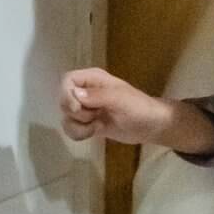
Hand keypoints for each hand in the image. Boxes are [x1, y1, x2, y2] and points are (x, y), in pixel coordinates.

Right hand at [61, 69, 186, 148]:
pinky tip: (95, 132)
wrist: (151, 126)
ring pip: (66, 117)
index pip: (67, 80)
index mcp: (92, 79)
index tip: (76, 109)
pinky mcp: (87, 123)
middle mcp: (85, 91)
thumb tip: (74, 94)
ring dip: (79, 126)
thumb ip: (97, 96)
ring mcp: (86, 108)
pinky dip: (79, 134)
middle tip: (95, 116)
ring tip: (97, 126)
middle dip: (77, 114)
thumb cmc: (139, 107)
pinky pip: (71, 129)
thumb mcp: (120, 99)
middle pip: (63, 101)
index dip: (66, 95)